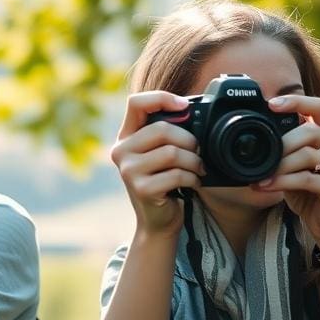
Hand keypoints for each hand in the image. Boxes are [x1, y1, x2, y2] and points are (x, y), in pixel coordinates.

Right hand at [111, 91, 204, 235]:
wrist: (157, 221)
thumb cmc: (164, 182)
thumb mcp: (160, 153)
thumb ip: (167, 132)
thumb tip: (188, 110)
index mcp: (126, 136)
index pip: (136, 103)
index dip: (162, 98)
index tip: (184, 106)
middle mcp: (121, 151)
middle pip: (162, 129)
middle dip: (189, 140)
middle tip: (198, 152)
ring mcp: (128, 171)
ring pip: (172, 152)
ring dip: (194, 161)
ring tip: (197, 169)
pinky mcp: (141, 189)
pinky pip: (177, 174)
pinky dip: (192, 178)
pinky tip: (192, 184)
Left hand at [252, 94, 319, 247]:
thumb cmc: (308, 190)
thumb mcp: (296, 164)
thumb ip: (288, 146)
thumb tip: (259, 131)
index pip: (319, 107)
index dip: (296, 101)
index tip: (271, 104)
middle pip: (310, 131)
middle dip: (281, 143)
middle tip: (262, 156)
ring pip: (307, 155)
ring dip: (278, 165)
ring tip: (260, 176)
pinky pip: (306, 179)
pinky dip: (282, 181)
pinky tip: (266, 186)